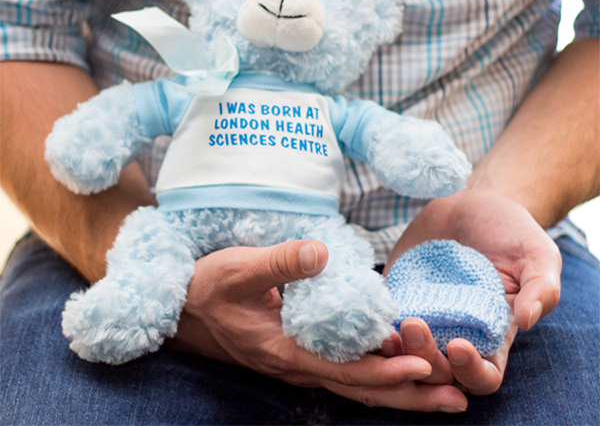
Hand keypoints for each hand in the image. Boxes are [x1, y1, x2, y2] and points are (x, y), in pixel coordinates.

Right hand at [169, 240, 469, 411]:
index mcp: (286, 350)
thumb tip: (322, 254)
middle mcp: (299, 365)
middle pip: (361, 388)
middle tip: (457, 397)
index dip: (385, 371)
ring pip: (357, 383)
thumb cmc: (210, 289)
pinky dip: (378, 372)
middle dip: (408, 394)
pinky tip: (401, 367)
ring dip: (399, 389)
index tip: (424, 366)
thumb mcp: (238, 269)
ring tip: (443, 390)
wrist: (185, 311)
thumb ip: (279, 262)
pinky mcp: (302, 352)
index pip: (344, 369)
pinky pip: (346, 369)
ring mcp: (301, 362)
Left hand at [384, 187, 561, 395]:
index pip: (483, 376)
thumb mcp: (538, 254)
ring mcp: (424, 315)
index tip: (459, 346)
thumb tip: (526, 321)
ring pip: (404, 353)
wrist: (473, 203)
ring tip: (388, 330)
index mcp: (493, 334)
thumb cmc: (512, 232)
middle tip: (414, 325)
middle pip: (437, 370)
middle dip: (425, 358)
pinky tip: (368, 313)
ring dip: (394, 352)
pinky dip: (374, 324)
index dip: (471, 372)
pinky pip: (382, 319)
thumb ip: (541, 288)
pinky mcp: (398, 293)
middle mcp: (455, 332)